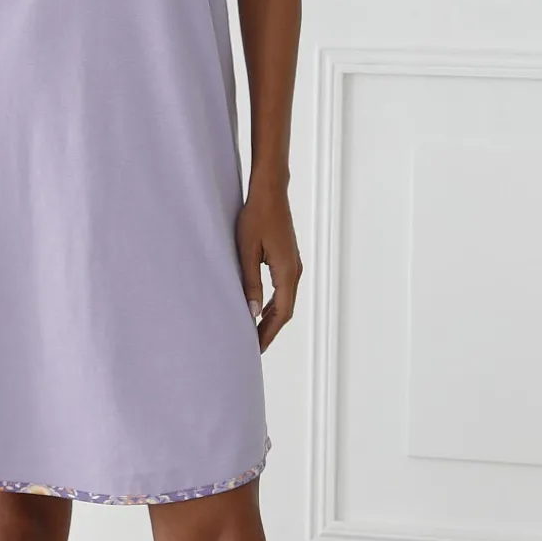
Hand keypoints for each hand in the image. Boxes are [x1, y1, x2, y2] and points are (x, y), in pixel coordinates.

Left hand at [236, 177, 301, 352]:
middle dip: (270, 329)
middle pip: (285, 310)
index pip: (280, 313)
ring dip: (271, 317)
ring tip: (255, 332)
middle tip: (253, 347)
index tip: (256, 349)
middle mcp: (295, 271)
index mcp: (287, 272)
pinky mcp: (288, 259)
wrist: (270, 192)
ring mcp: (293, 265)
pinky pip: (283, 289)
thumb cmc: (256, 217)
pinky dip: (273, 303)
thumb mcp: (246, 252)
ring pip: (285, 300)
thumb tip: (251, 313)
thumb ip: (249, 283)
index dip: (268, 333)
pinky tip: (260, 308)